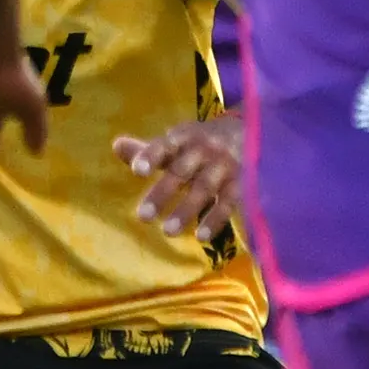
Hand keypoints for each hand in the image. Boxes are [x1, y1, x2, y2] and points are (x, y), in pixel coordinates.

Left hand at [114, 119, 240, 242]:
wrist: (252, 132)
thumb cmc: (202, 143)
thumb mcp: (177, 142)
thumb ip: (148, 149)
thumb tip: (116, 146)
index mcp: (184, 137)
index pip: (164, 146)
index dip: (150, 156)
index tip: (136, 171)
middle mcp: (204, 149)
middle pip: (181, 171)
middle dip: (163, 193)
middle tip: (143, 217)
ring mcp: (224, 165)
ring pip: (204, 188)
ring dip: (186, 210)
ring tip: (168, 232)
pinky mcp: (241, 182)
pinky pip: (228, 202)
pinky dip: (215, 219)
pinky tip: (201, 237)